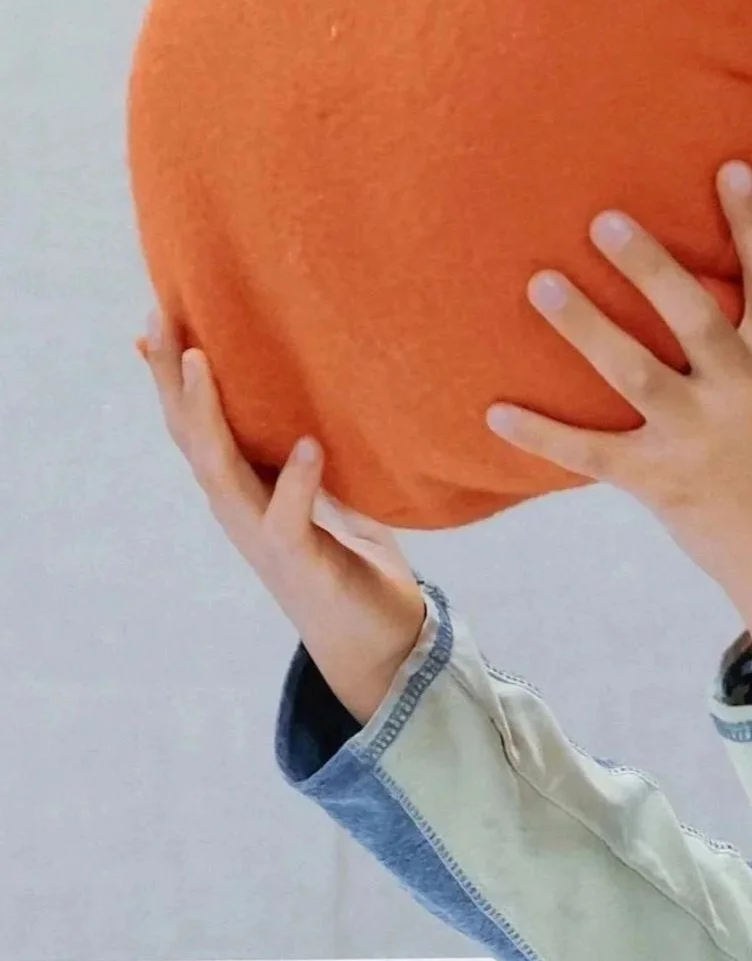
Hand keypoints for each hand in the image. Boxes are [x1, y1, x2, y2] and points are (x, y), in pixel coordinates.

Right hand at [137, 311, 428, 726]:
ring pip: (222, 471)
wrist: (383, 644)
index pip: (199, 424)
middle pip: (193, 435)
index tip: (159, 316)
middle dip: (174, 377)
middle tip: (161, 316)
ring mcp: (266, 538)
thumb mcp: (336, 499)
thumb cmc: (358, 567)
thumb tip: (324, 402)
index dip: (175, 375)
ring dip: (209, 415)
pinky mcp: (305, 564)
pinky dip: (301, 482)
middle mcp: (243, 511)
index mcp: (247, 491)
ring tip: (203, 360)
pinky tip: (312, 446)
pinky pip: (292, 519)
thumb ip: (319, 458)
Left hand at [486, 161, 751, 679]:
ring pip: (632, 370)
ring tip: (541, 285)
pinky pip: (592, 452)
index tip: (729, 168)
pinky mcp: (664, 483)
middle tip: (603, 220)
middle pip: (691, 312)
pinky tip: (497, 413)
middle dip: (647, 264)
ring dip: (583, 325)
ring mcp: (702, 437)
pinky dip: (542, 434)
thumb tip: (723, 310)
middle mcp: (746, 392)